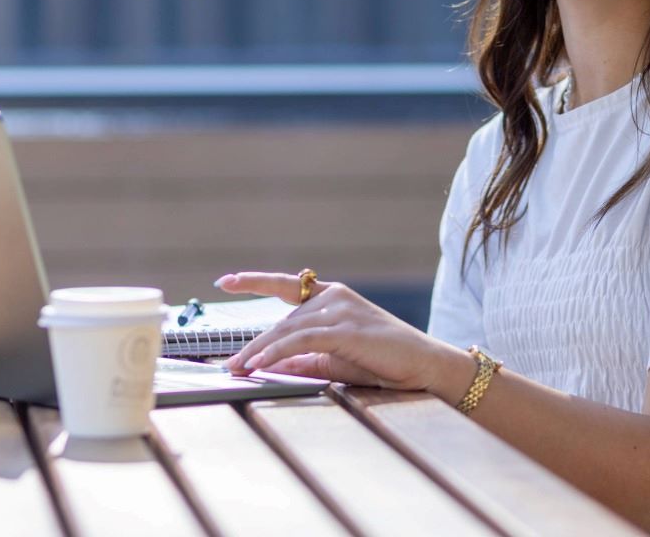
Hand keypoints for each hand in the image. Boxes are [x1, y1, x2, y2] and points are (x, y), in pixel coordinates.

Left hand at [214, 271, 470, 396]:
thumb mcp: (336, 361)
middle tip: (230, 365)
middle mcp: (334, 296)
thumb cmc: (384, 363)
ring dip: (259, 351)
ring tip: (237, 369)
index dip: (254, 280)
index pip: (286, 285)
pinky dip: (276, 353)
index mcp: (333, 297)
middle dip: (254, 344)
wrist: (424, 366)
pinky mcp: (345, 329)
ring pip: (287, 330)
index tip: (225, 280)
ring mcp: (340, 310)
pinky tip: (258, 364)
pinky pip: (301, 340)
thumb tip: (272, 366)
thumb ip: (306, 360)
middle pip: (282, 320)